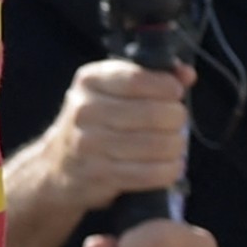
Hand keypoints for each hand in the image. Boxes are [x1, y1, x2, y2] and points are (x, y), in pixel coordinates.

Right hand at [40, 59, 192, 210]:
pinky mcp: (101, 173)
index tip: (175, 92)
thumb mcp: (113, 90)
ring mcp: (90, 143)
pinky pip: (152, 173)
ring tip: (173, 145)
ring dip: (176, 146)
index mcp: (90, 81)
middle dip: (177, 119)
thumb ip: (151, 78)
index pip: (137, 79)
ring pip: (158, 144)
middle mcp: (85, 110)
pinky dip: (170, 170)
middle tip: (175, 123)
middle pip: (154, 113)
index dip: (166, 86)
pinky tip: (170, 165)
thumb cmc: (97, 121)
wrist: (59, 163)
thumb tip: (187, 73)